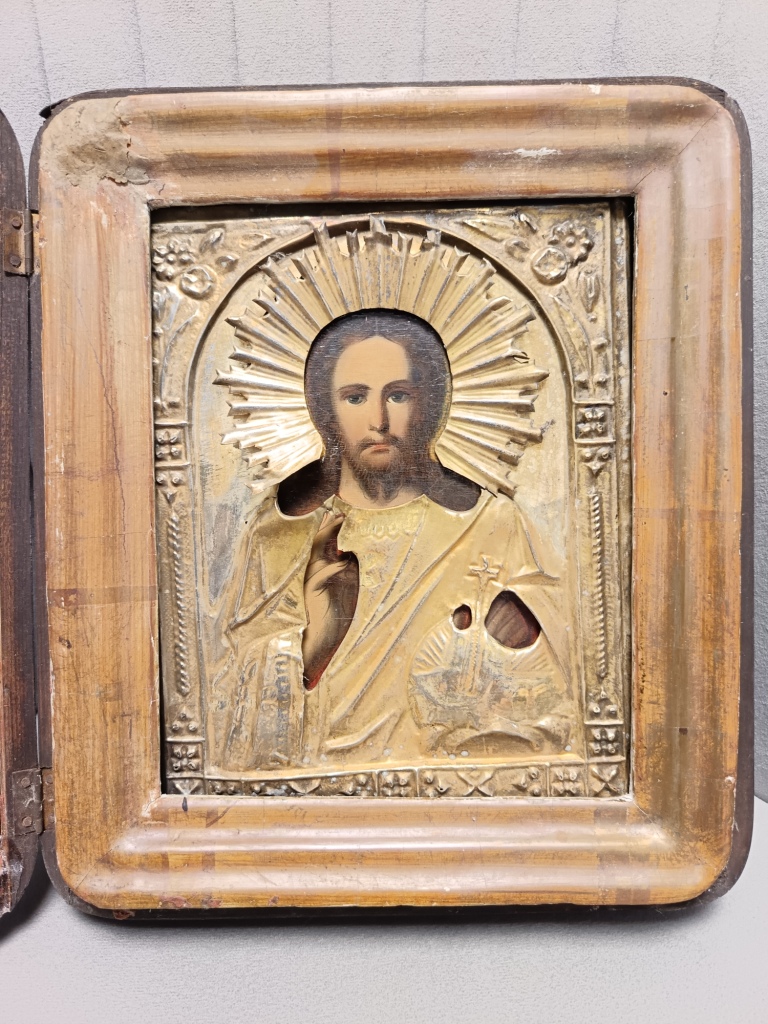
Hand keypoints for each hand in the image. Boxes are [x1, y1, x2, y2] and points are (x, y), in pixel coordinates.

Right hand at [302, 512, 358, 687]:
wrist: (324, 635)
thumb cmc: (337, 611)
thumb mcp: (347, 584)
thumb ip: (347, 567)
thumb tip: (349, 551)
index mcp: (320, 567)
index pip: (323, 542)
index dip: (330, 527)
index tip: (342, 513)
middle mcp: (312, 570)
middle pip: (318, 542)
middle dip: (329, 527)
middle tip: (341, 514)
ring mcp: (310, 580)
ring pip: (318, 554)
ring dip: (329, 539)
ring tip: (340, 525)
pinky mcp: (312, 592)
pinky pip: (321, 575)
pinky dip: (332, 567)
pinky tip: (343, 559)